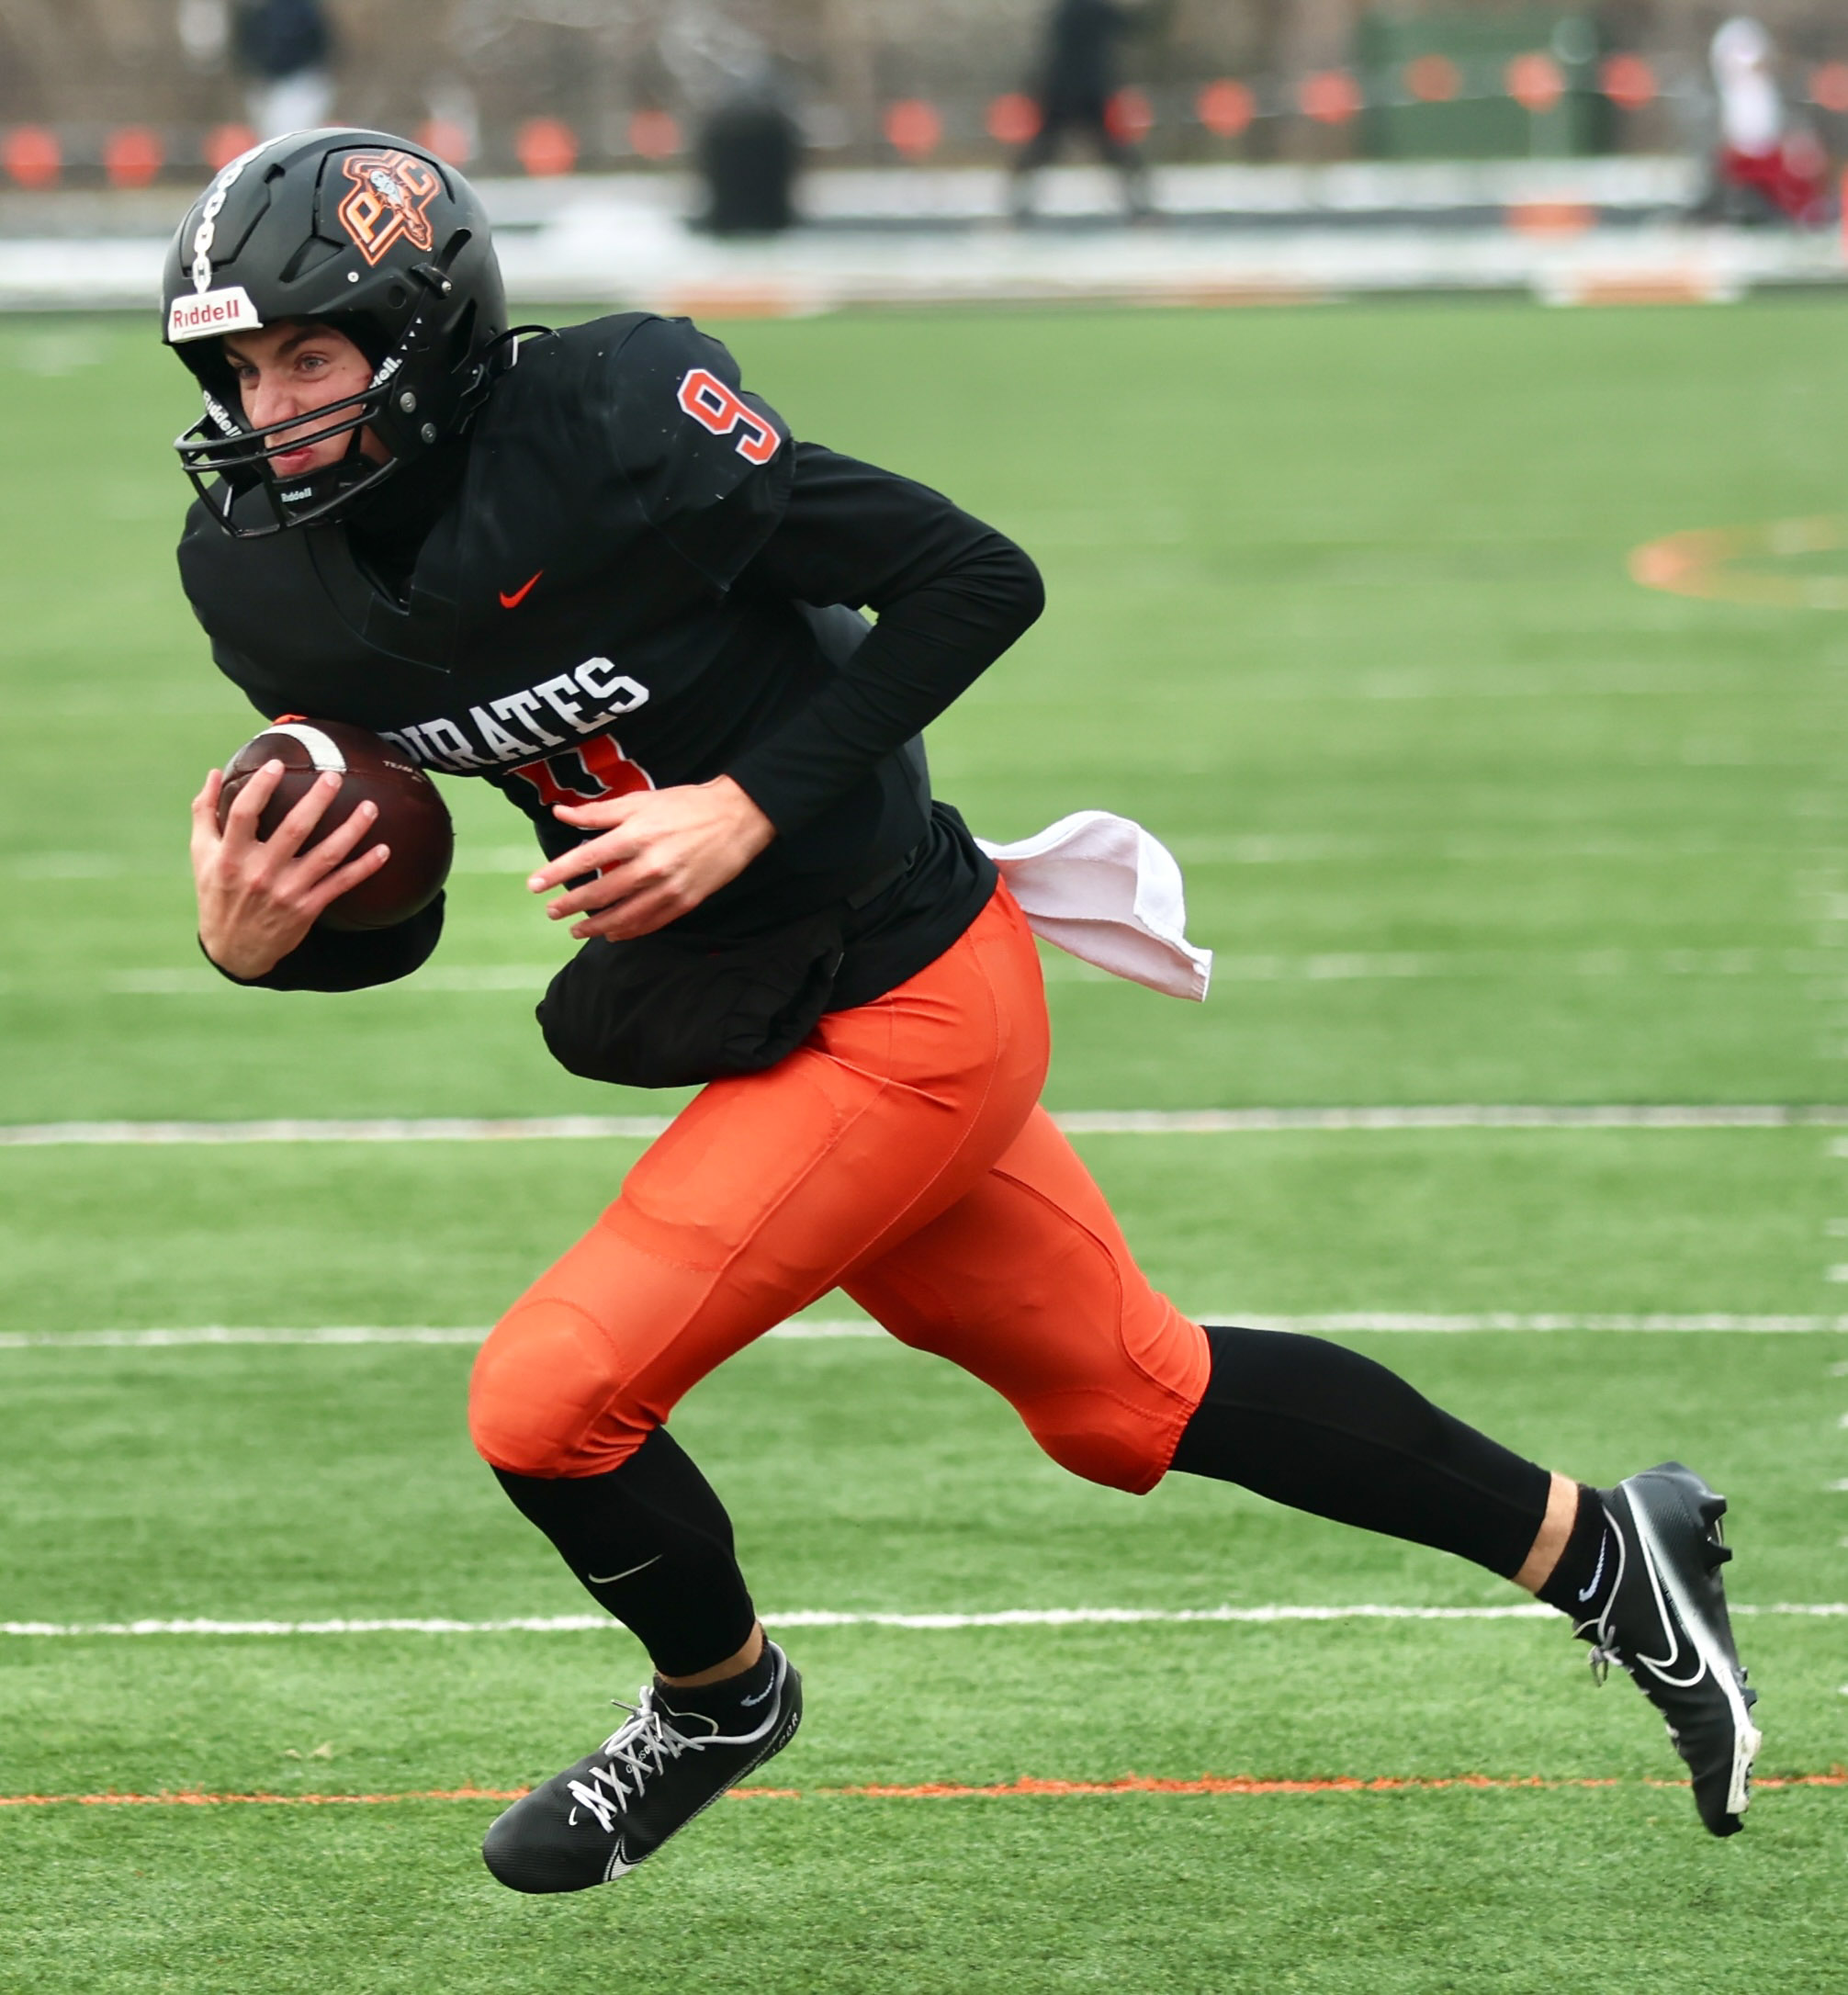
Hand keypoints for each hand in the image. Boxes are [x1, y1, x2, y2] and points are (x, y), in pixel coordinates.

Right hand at [190, 761, 391, 979]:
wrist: (234, 948)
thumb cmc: (218, 892)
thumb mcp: (203, 854)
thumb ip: (206, 812)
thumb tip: (215, 772)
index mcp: (231, 855)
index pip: (244, 813)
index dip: (261, 787)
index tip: (278, 764)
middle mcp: (260, 872)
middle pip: (293, 829)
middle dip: (316, 801)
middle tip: (335, 776)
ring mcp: (287, 891)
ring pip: (325, 856)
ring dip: (351, 831)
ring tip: (370, 807)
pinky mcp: (307, 908)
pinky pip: (340, 884)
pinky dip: (364, 868)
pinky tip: (384, 850)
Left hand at [527, 776, 775, 941]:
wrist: (738, 818)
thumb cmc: (686, 805)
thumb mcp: (640, 801)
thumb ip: (599, 812)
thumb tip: (561, 812)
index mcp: (635, 835)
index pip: (585, 859)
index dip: (557, 873)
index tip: (535, 885)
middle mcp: (649, 865)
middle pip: (600, 893)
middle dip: (571, 905)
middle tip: (552, 912)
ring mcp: (668, 887)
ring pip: (624, 915)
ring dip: (596, 927)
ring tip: (576, 932)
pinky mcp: (686, 901)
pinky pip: (650, 923)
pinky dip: (629, 931)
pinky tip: (613, 934)